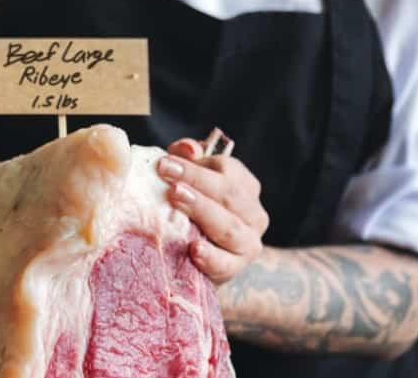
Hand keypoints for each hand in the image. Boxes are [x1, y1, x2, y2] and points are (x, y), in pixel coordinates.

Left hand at [156, 138, 268, 283]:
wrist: (197, 259)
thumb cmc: (191, 209)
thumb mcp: (187, 179)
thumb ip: (187, 158)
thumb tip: (188, 149)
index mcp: (244, 184)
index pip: (226, 169)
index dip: (195, 167)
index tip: (164, 164)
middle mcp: (253, 212)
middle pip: (229, 194)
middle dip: (197, 185)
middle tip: (170, 183)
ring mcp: (249, 242)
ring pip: (229, 226)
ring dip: (203, 212)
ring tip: (178, 200)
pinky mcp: (237, 268)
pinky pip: (226, 264)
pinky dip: (211, 257)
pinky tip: (194, 248)